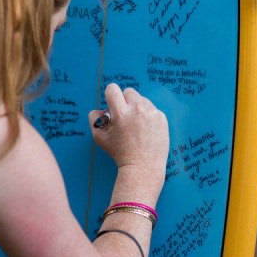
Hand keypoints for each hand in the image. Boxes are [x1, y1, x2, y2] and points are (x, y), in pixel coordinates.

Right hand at [89, 84, 168, 199]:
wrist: (143, 166)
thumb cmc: (120, 153)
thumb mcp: (100, 137)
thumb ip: (94, 119)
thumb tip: (100, 109)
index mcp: (121, 112)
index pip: (113, 89)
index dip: (110, 95)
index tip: (112, 103)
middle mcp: (137, 109)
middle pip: (129, 92)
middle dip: (125, 101)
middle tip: (124, 116)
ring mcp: (152, 112)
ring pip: (142, 100)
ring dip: (137, 108)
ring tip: (136, 125)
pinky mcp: (162, 118)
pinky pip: (152, 109)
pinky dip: (148, 116)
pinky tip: (146, 130)